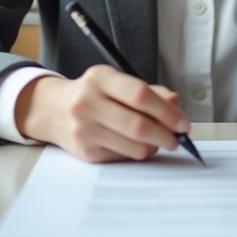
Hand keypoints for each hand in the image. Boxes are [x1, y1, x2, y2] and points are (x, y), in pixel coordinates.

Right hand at [14, 65, 190, 162]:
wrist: (53, 109)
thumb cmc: (93, 94)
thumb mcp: (116, 82)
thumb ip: (149, 91)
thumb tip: (175, 105)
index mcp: (100, 78)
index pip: (140, 95)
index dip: (166, 112)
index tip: (182, 123)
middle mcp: (88, 103)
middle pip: (138, 125)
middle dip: (165, 134)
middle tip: (177, 138)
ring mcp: (84, 129)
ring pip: (133, 147)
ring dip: (154, 147)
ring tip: (158, 141)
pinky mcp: (85, 152)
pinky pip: (123, 157)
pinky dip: (137, 153)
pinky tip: (137, 145)